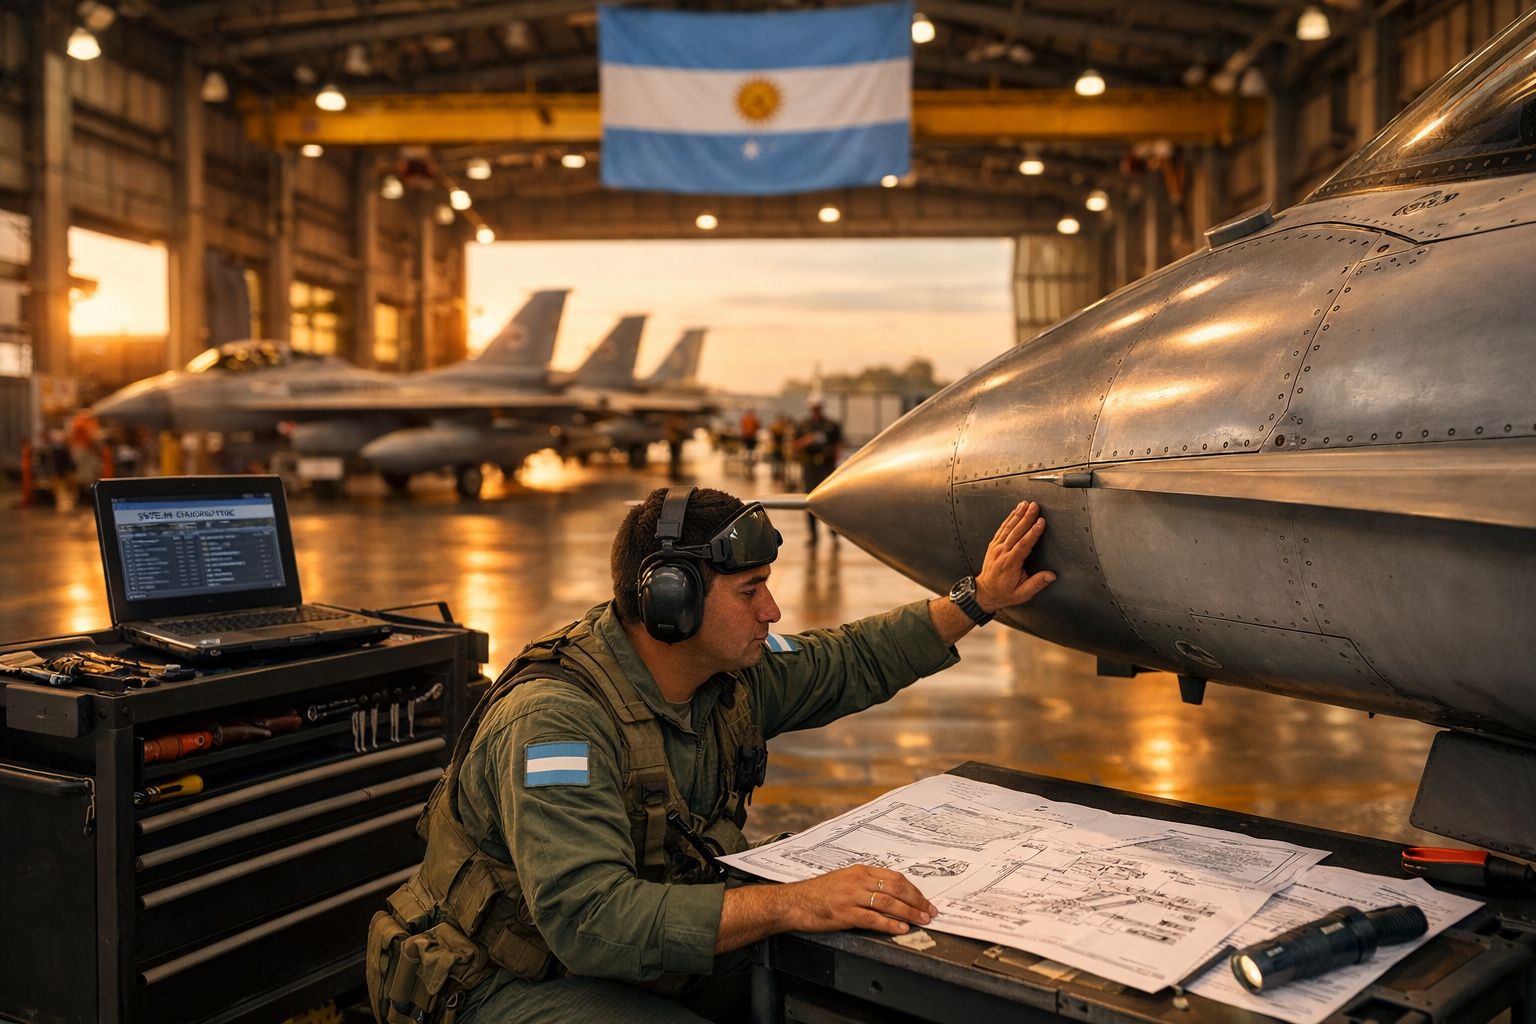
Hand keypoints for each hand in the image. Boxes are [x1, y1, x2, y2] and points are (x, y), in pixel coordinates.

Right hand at [781, 865, 935, 935]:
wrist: (794, 902)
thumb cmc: (817, 894)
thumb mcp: (843, 881)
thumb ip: (865, 885)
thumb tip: (890, 895)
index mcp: (859, 871)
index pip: (894, 877)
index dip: (913, 890)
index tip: (924, 900)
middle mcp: (857, 880)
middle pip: (895, 888)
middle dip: (916, 901)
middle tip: (929, 911)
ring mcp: (851, 896)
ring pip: (887, 902)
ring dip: (908, 912)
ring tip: (921, 920)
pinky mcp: (845, 913)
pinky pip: (872, 918)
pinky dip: (889, 924)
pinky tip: (900, 928)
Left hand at [975, 500, 1055, 612]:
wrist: (984, 592)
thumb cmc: (1004, 593)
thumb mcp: (1022, 593)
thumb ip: (1037, 583)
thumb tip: (1051, 575)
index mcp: (1010, 563)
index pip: (1023, 545)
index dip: (1033, 532)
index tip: (1041, 522)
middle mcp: (1002, 553)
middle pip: (1016, 532)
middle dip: (1026, 517)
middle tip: (1035, 506)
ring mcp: (996, 547)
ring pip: (1008, 527)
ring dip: (1018, 514)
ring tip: (1026, 504)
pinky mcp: (994, 544)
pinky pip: (1002, 529)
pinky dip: (1009, 518)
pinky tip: (1015, 511)